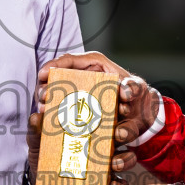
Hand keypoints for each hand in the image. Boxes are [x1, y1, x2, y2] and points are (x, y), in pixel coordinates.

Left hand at [35, 52, 160, 184]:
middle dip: (126, 132)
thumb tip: (36, 115)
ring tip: (114, 163)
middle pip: (125, 132)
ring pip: (128, 157)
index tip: (122, 98)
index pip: (111, 110)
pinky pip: (121, 184)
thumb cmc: (45, 154)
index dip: (121, 101)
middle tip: (118, 134)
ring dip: (124, 160)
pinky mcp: (108, 182)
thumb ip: (37, 129)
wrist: (44, 183)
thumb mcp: (38, 139)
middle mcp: (105, 141)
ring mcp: (109, 162)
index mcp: (92, 125)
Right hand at [38, 52, 158, 143]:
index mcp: (94, 65)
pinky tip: (50, 124)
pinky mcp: (79, 110)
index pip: (68, 60)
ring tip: (44, 111)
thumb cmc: (137, 96)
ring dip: (49, 104)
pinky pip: (63, 112)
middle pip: (57, 79)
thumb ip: (132, 87)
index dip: (53, 65)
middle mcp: (84, 77)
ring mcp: (79, 94)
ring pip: (57, 96)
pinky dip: (56, 118)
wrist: (142, 115)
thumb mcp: (137, 89)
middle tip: (42, 99)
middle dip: (46, 88)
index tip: (43, 74)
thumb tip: (124, 91)